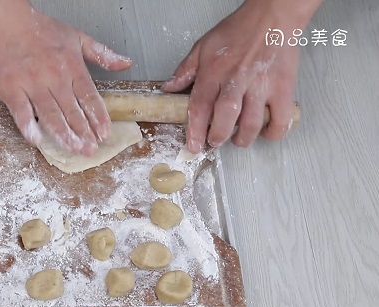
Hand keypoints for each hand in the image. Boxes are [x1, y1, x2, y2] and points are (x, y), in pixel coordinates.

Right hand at [0, 2, 131, 155]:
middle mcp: (54, 77)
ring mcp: (32, 84)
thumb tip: (125, 63)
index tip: (104, 133)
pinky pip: (22, 113)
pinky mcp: (12, 89)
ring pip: (51, 115)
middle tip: (91, 149)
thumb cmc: (39, 29)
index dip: (98, 118)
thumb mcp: (77, 37)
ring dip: (64, 135)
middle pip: (72, 111)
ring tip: (73, 149)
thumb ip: (102, 53)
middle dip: (84, 133)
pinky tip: (37, 140)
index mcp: (71, 66)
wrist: (6, 21)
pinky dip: (29, 128)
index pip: (89, 97)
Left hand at [162, 0, 320, 152]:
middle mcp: (237, 80)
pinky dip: (274, 132)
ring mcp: (261, 86)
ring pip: (251, 123)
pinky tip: (266, 132)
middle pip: (225, 118)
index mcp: (214, 71)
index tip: (193, 146)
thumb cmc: (238, 29)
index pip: (200, 106)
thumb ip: (185, 70)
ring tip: (238, 139)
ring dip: (243, 138)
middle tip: (215, 142)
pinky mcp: (283, 88)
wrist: (273, 15)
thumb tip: (168, 88)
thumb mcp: (203, 46)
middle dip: (218, 136)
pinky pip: (280, 118)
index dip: (195, 130)